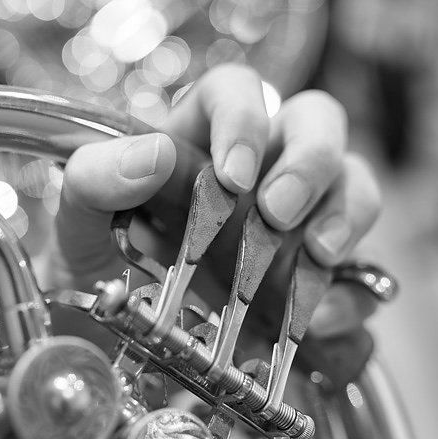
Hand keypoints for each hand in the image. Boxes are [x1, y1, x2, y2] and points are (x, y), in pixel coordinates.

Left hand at [43, 65, 380, 342]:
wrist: (108, 348)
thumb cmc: (96, 272)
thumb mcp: (78, 225)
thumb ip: (95, 180)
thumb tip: (154, 153)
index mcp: (198, 144)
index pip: (236, 90)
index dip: (243, 118)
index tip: (232, 174)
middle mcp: (258, 175)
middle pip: (316, 123)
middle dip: (310, 160)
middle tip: (277, 213)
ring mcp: (294, 228)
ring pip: (354, 185)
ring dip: (346, 213)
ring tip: (319, 255)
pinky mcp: (315, 285)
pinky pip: (359, 278)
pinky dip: (350, 296)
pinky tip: (320, 321)